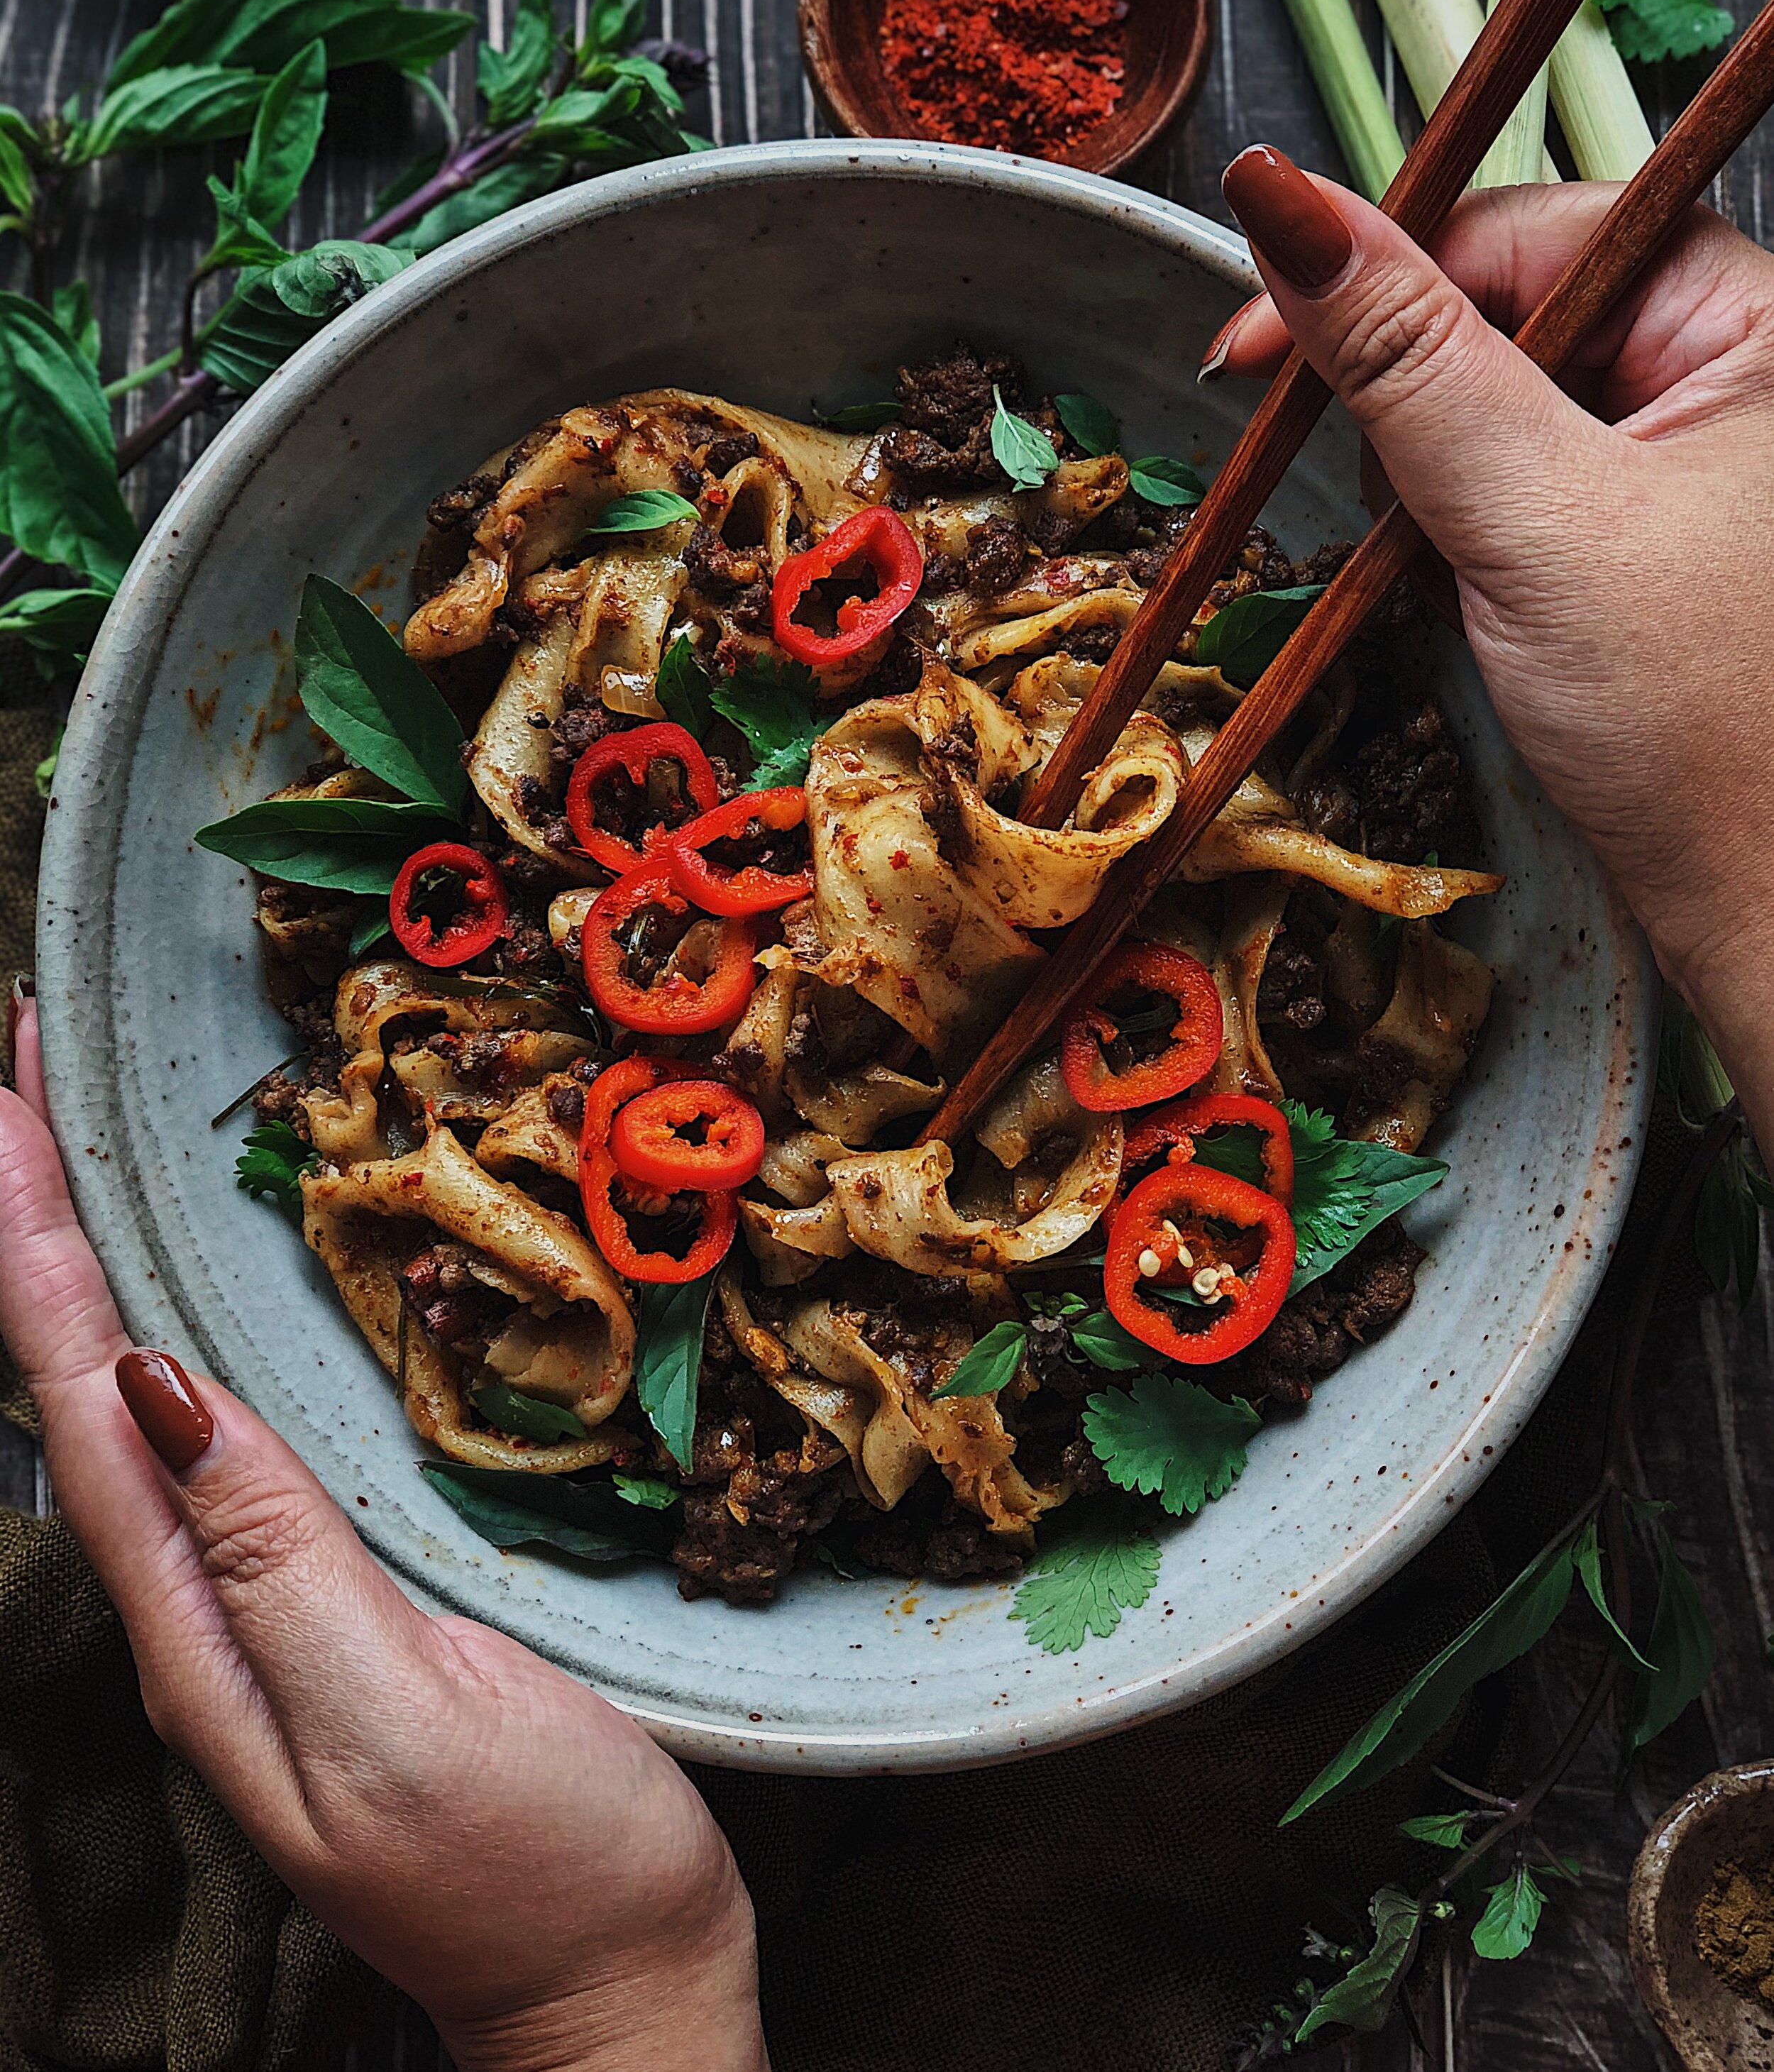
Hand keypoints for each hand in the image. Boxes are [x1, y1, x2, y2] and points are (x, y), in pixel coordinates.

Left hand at [0, 990, 767, 2071]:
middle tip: (24, 1077)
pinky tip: (191, 1309)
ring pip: (138, 1409)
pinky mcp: (329, 1609)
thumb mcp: (400, 1718)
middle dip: (40, 1226)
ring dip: (93, 1273)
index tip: (8, 1100)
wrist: (615, 1983)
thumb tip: (153, 1389)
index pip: (78, 1401)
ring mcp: (260, 1617)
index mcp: (197, 1633)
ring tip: (71, 1156)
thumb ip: (275, 1560)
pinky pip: (219, 1444)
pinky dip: (180, 1339)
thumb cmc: (534, 1865)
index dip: (34, 1245)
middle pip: (82, 1390)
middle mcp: (200, 1616)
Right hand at [1209, 148, 1773, 1147]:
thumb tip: (1280, 204)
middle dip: (1416, 413)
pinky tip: (1475, 601)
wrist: (1757, 897)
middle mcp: (1723, 358)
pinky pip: (1505, 481)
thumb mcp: (1534, 519)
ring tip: (1459, 578)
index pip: (1523, 229)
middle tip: (1398, 511)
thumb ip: (1404, 358)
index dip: (1375, 273)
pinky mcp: (1635, 519)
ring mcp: (1679, 442)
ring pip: (1487, 403)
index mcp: (1748, 313)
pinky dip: (1459, 538)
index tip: (1248, 351)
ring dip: (1432, 487)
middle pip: (1501, 309)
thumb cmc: (1695, 723)